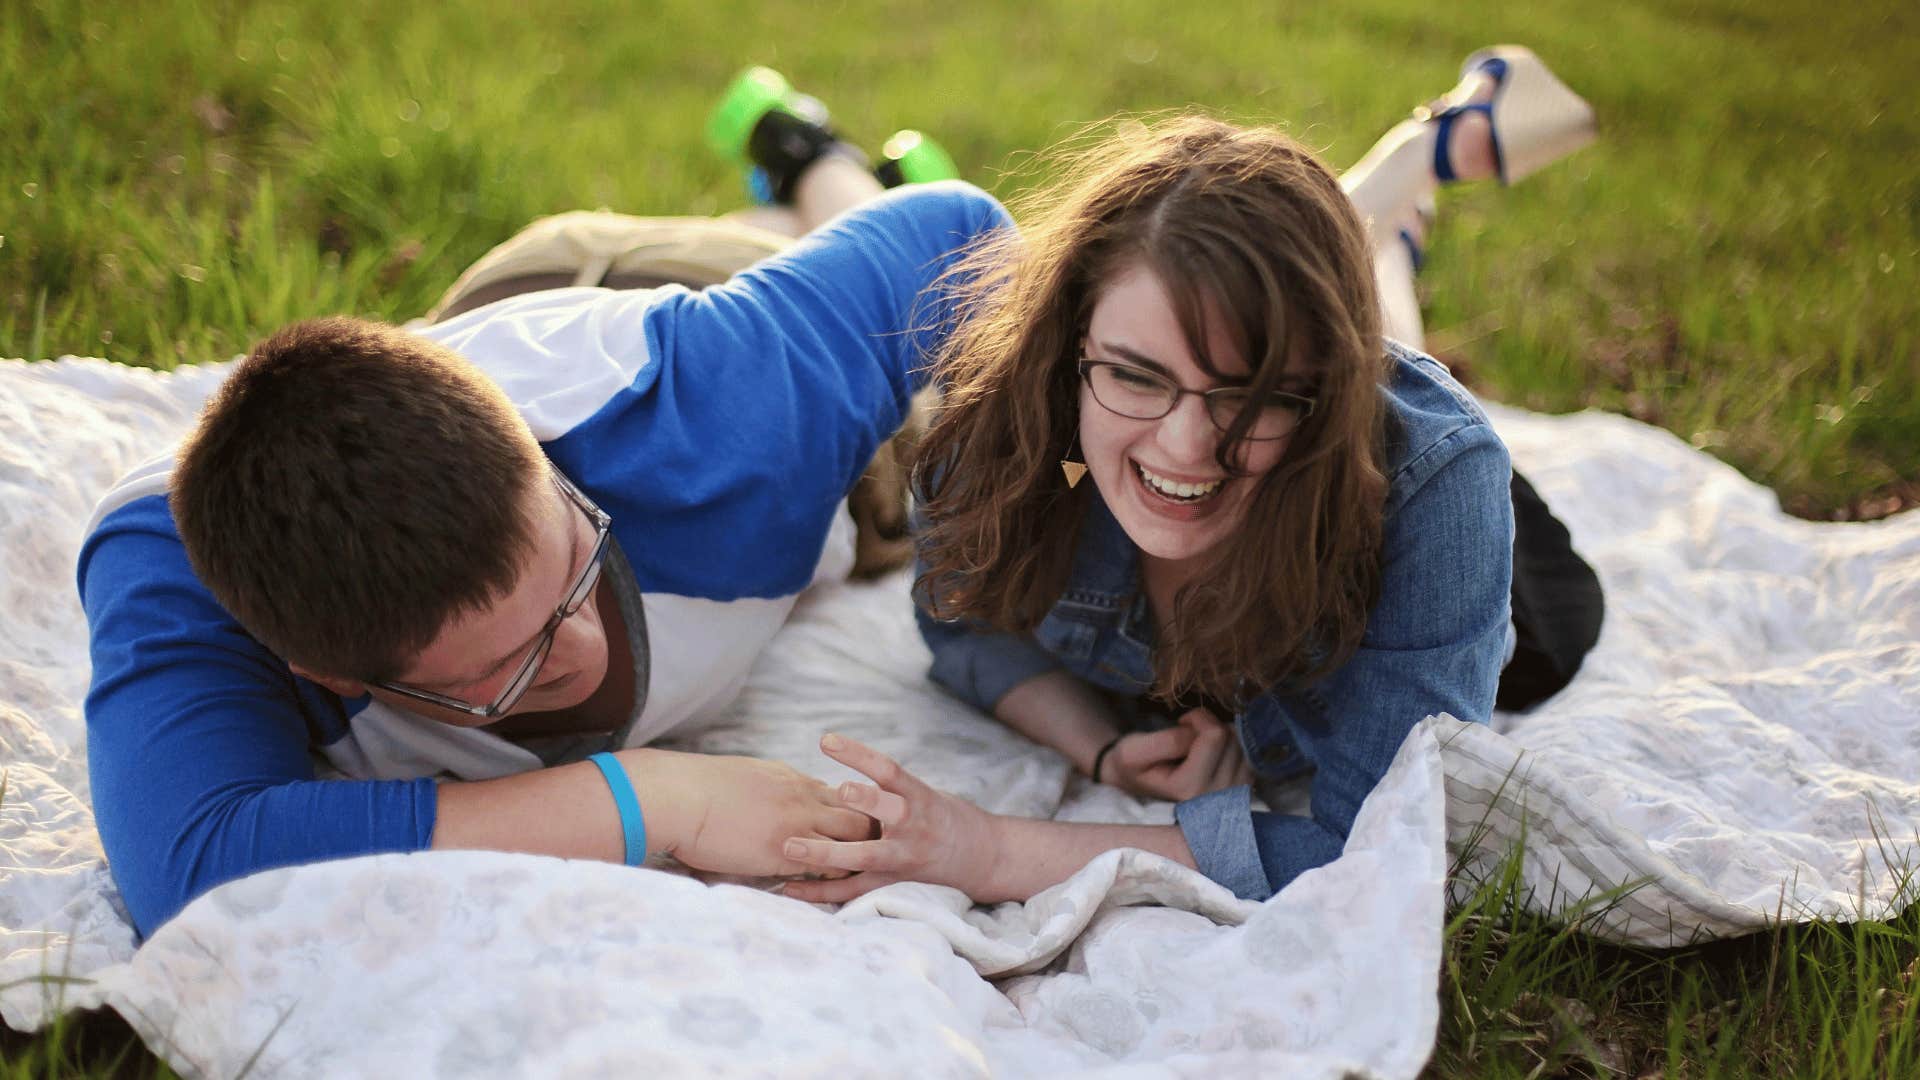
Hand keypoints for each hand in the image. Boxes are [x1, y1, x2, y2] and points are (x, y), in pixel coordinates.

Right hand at [626, 748, 874, 878]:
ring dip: (862, 852)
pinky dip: (839, 875)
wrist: (678, 796)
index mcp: (789, 779)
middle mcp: (802, 797)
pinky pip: (828, 863)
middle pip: (856, 810)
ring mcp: (797, 823)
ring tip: (871, 870)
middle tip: (879, 849)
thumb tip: (761, 801)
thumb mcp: (742, 779)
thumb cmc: (696, 790)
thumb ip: (762, 790)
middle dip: (870, 828)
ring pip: (851, 836)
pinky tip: (841, 886)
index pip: (834, 793)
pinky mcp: (785, 851)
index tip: (855, 825)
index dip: (847, 810)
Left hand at [778, 734, 1003, 904]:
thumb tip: (833, 778)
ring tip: (791, 847)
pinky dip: (821, 891)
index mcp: (919, 796)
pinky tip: (790, 888)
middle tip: (834, 790)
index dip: (859, 754)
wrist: (980, 856)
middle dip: (862, 800)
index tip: (827, 740)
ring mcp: (902, 858)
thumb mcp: (922, 792)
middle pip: (888, 811)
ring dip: (825, 854)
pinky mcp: (891, 882)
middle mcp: (912, 826)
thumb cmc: (941, 816)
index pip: (888, 769)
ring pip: (865, 856)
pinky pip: (853, 890)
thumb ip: (887, 787)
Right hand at [1098, 708, 1253, 801]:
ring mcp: (1232, 798)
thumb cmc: (1133, 766)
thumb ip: (1167, 740)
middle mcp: (1215, 799)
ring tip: (1199, 745)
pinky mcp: (1241, 793)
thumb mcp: (1135, 750)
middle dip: (1211, 726)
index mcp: (1189, 789)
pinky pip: (1250, 756)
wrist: (1136, 786)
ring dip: (1223, 736)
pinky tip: (1214, 754)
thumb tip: (1201, 733)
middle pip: (1233, 739)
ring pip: (1243, 745)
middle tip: (1189, 734)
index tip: (1181, 722)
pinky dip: (1233, 747)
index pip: (1215, 735)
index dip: (1198, 717)